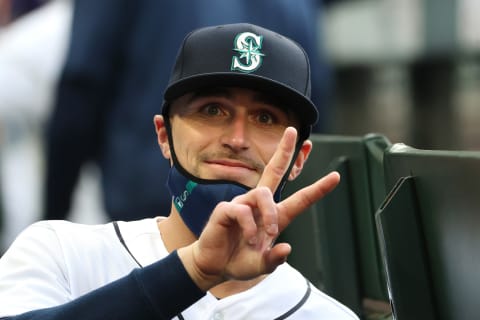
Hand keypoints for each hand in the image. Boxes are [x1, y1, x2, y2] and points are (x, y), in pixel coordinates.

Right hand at [178, 127, 339, 290]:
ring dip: (268, 216)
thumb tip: (286, 248)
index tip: (336, 177)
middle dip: (284, 151)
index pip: (300, 199)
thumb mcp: (261, 266)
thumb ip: (274, 260)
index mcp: (274, 217)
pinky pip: (242, 210)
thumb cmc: (239, 262)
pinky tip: (248, 239)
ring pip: (262, 194)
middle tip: (294, 132)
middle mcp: (259, 205)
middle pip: (273, 170)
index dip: (318, 188)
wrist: (214, 267)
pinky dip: (249, 227)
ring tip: (263, 238)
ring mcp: (242, 204)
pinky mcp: (226, 209)